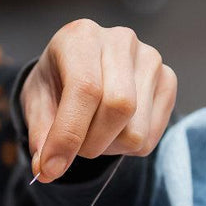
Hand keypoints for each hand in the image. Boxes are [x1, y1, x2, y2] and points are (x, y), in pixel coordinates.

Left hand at [22, 19, 176, 182]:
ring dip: (108, 147)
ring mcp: (150, 60)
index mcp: (81, 37)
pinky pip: (150, 136)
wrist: (78, 68)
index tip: (51, 168)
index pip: (85, 89)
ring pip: (135, 130)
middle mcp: (121, 41)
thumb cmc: (55, 82)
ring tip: (93, 132)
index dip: (68, 135)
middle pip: (118, 108)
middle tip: (73, 147)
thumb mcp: (37, 102)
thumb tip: (46, 169)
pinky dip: (126, 147)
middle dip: (90, 143)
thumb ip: (40, 133)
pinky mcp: (168, 81)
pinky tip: (113, 129)